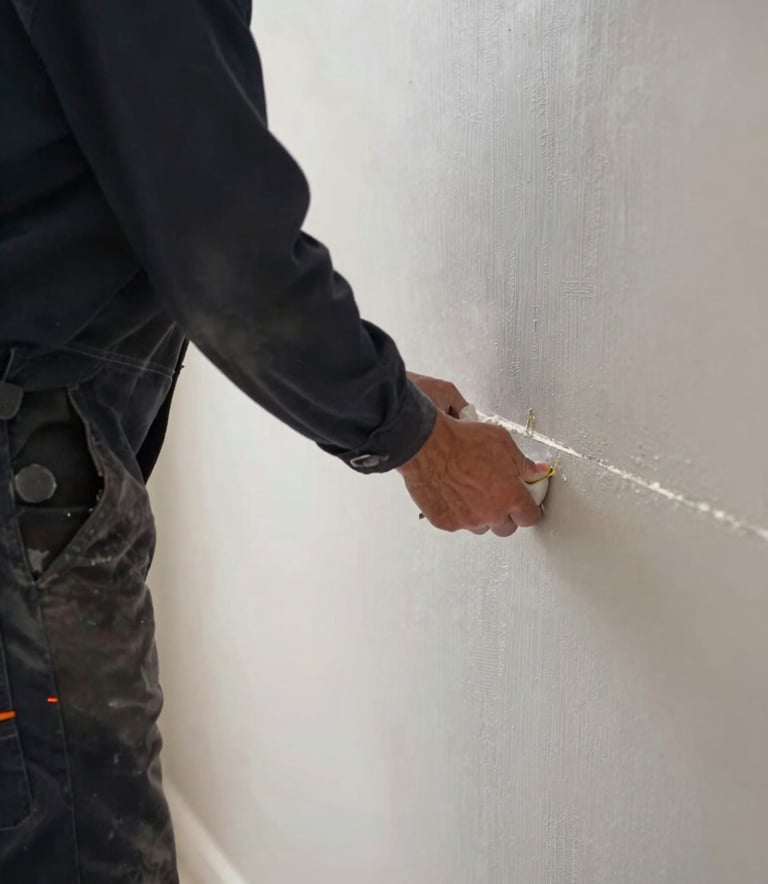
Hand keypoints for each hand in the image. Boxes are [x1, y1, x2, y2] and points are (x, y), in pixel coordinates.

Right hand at [402, 373, 549, 535]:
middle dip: (505, 515)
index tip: (526, 505)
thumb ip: (523, 463)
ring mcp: (466, 520)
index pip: (529, 516)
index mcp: (510, 495)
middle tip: (496, 496)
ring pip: (480, 527)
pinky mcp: (445, 522)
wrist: (427, 445)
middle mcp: (490, 513)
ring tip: (470, 492)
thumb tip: (536, 471)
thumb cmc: (462, 441)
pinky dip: (457, 512)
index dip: (529, 510)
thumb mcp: (502, 442)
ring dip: (480, 515)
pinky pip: (457, 523)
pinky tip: (452, 492)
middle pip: (506, 528)